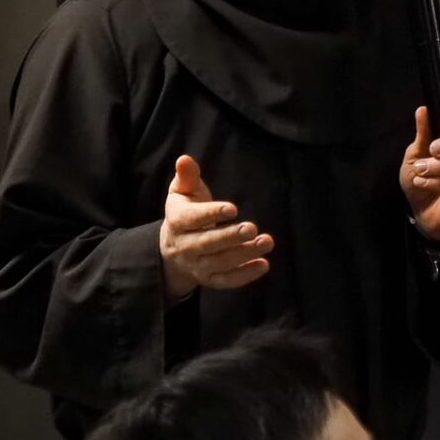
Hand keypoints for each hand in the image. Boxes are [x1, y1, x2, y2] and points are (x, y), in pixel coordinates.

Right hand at [159, 155, 272, 298]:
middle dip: (230, 237)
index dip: (212, 213)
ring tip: (266, 242)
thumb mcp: (183, 192)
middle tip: (252, 228)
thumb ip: (187, 176)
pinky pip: (226, 281)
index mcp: (177, 221)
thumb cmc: (185, 212)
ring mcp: (197, 265)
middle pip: (208, 244)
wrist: (173, 248)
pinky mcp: (208, 279)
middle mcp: (185, 246)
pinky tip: (264, 264)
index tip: (233, 208)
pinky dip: (244, 276)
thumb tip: (184, 159)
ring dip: (244, 254)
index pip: (193, 218)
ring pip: (220, 263)